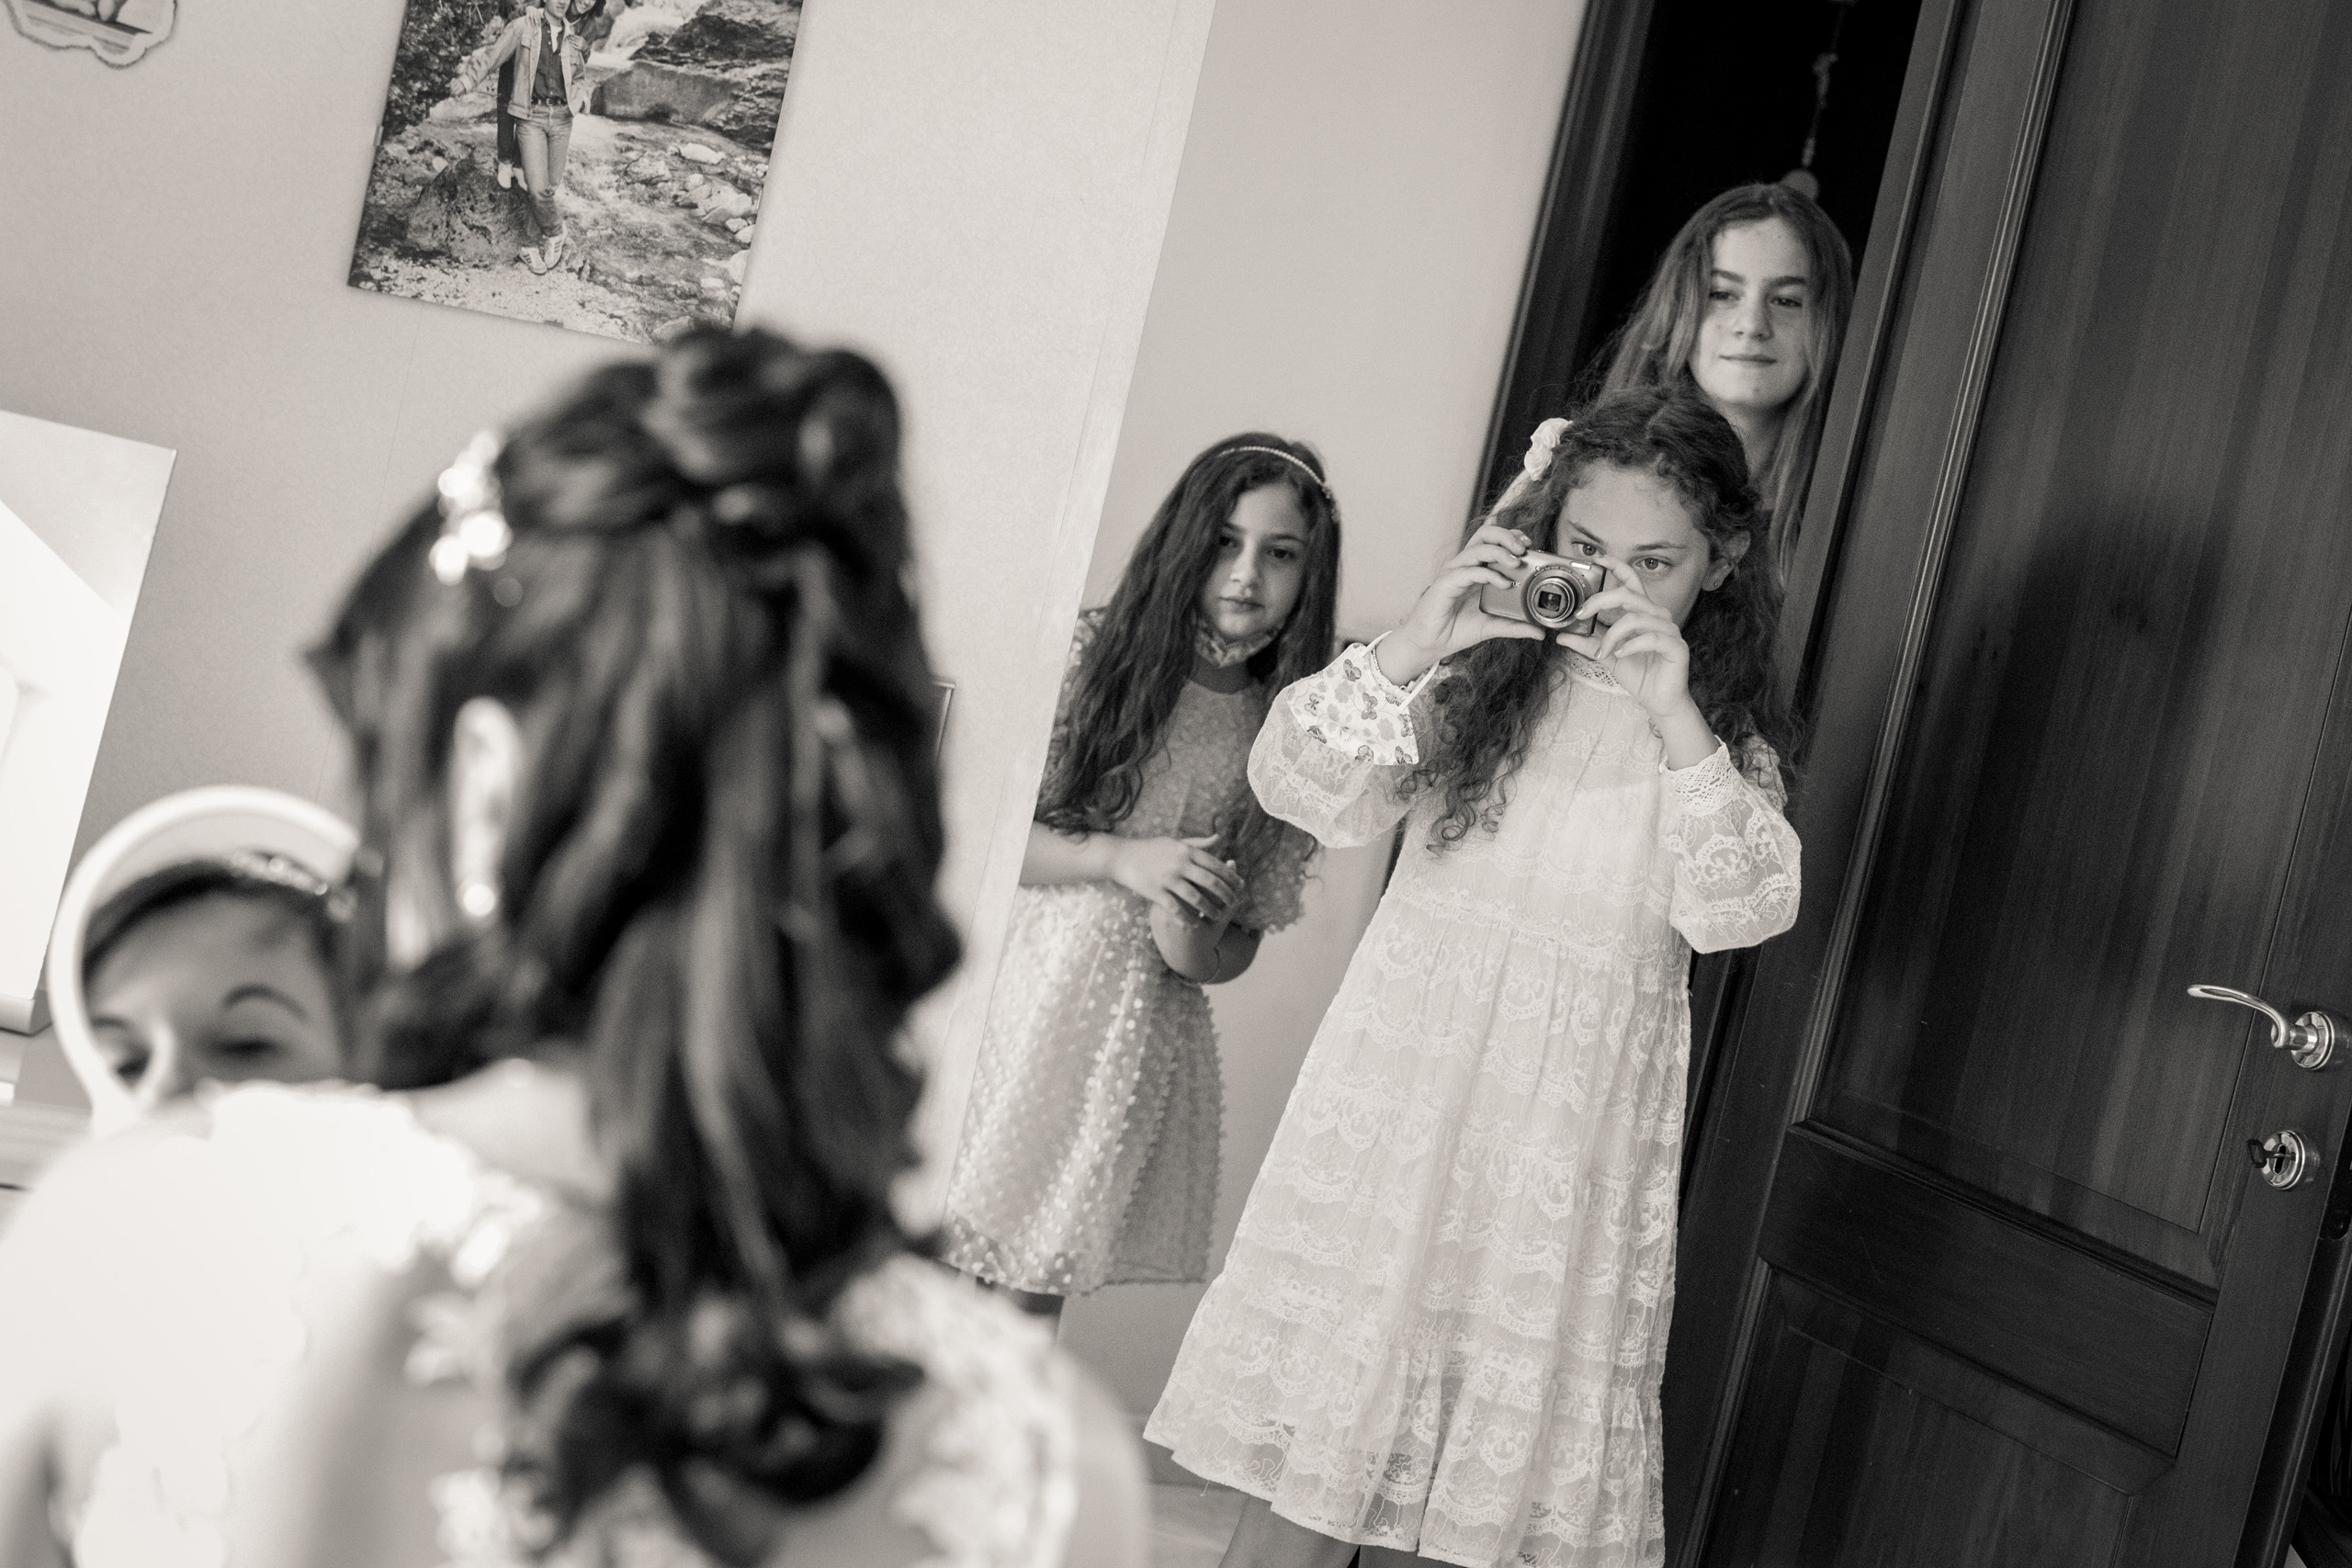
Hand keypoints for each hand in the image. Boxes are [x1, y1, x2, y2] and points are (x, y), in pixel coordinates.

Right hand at [1108, 834, 1243, 920]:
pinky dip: (1187, 918)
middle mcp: (1179, 864)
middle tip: (1236, 904)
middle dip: (1226, 895)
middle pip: (1210, 882)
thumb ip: (1198, 843)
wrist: (1122, 857)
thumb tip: (1219, 837)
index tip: (1241, 886)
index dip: (1230, 877)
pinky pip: (1176, 909)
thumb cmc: (1151, 849)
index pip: (1215, 864)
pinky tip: (1195, 925)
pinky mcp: (1156, 892)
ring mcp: (1167, 879)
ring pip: (1196, 898)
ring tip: (1218, 916)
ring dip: (1210, 909)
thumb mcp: (1175, 842)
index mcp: (1186, 851)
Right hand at [1376, 524, 1549, 684]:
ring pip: (1478, 548)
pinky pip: (1470, 571)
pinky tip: (1504, 584)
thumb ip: (1515, 625)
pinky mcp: (1446, 583)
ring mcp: (1454, 573)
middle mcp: (1464, 566)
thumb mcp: (1493, 627)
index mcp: (1475, 569)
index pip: (1493, 541)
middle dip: (1507, 536)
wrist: (1430, 645)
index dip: (1511, 537)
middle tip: (1525, 548)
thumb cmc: (1456, 630)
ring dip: (1500, 551)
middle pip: (1484, 535)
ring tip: (1517, 562)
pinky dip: (1489, 574)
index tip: (1530, 545)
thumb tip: (1540, 631)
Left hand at [1555, 554, 1697, 719]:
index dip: (1617, 566)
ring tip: (1603, 651)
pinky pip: (1650, 637)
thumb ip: (1587, 644)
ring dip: (1612, 635)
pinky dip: (1631, 645)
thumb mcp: (1607, 657)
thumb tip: (1561, 637)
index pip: (1631, 581)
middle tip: (1580, 614)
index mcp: (1642, 612)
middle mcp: (1657, 615)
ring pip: (1634, 618)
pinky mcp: (1675, 646)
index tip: (1598, 560)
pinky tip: (1621, 654)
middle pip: (1627, 594)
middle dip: (1600, 601)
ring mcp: (1668, 629)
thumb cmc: (1638, 673)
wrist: (1659, 700)